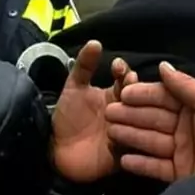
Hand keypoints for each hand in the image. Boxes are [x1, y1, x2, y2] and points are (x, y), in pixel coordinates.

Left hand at [52, 41, 137, 181]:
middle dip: (134, 90)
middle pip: (138, 100)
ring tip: (124, 108)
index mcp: (115, 95)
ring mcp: (128, 132)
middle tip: (127, 83)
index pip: (127, 81)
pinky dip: (132, 137)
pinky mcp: (127, 152)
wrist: (56, 152)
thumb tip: (95, 41)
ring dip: (134, 112)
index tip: (118, 67)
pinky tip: (127, 131)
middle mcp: (126, 113)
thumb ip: (83, 66)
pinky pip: (135, 144)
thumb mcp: (73, 89)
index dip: (124, 72)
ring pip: (139, 120)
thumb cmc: (66, 118)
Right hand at [106, 62, 194, 181]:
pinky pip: (155, 166)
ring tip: (111, 132)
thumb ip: (187, 85)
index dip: (144, 94)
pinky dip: (140, 163)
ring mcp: (183, 150)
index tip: (123, 93)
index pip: (166, 97)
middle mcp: (188, 127)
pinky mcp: (179, 173)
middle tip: (109, 113)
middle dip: (132, 114)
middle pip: (155, 118)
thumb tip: (163, 66)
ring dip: (131, 135)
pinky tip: (123, 159)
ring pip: (151, 140)